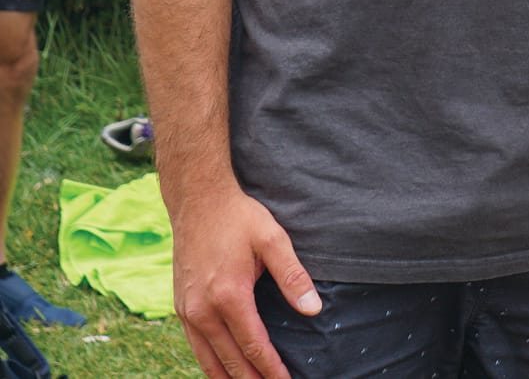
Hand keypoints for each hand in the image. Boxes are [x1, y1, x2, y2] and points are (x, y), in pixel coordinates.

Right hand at [170, 183, 318, 378]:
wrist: (197, 202)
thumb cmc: (239, 218)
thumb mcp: (273, 239)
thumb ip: (293, 277)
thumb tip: (313, 310)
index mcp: (229, 296)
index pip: (253, 345)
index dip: (271, 369)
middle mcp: (203, 310)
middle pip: (230, 360)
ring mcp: (187, 311)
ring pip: (208, 359)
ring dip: (229, 378)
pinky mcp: (181, 307)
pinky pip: (195, 346)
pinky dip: (210, 363)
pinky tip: (224, 370)